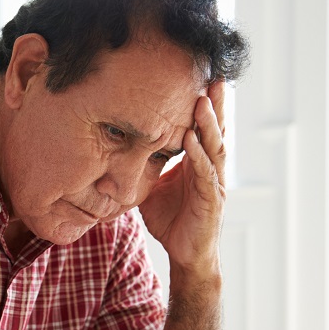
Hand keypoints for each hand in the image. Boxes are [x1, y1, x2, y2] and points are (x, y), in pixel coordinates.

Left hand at [138, 81, 226, 272]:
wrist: (185, 254)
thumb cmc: (170, 219)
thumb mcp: (150, 187)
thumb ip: (142, 167)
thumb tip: (113, 150)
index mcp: (197, 162)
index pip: (203, 128)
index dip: (204, 106)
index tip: (199, 79)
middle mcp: (210, 169)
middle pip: (214, 131)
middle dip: (215, 104)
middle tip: (214, 76)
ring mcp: (213, 184)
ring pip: (214, 148)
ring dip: (208, 124)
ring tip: (202, 101)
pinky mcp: (211, 201)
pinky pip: (205, 175)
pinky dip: (198, 157)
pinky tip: (191, 140)